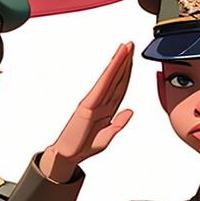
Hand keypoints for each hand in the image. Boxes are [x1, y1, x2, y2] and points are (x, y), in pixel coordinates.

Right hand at [40, 42, 133, 182]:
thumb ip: (118, 124)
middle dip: (124, 61)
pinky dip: (109, 73)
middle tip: (130, 44)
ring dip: (118, 62)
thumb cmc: (82, 146)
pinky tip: (115, 63)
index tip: (132, 58)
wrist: (67, 156)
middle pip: (116, 78)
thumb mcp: (106, 137)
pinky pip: (102, 86)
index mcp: (107, 109)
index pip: (120, 87)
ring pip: (110, 78)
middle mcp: (100, 102)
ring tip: (124, 47)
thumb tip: (130, 111)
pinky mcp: (87, 105)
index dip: (127, 72)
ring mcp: (93, 102)